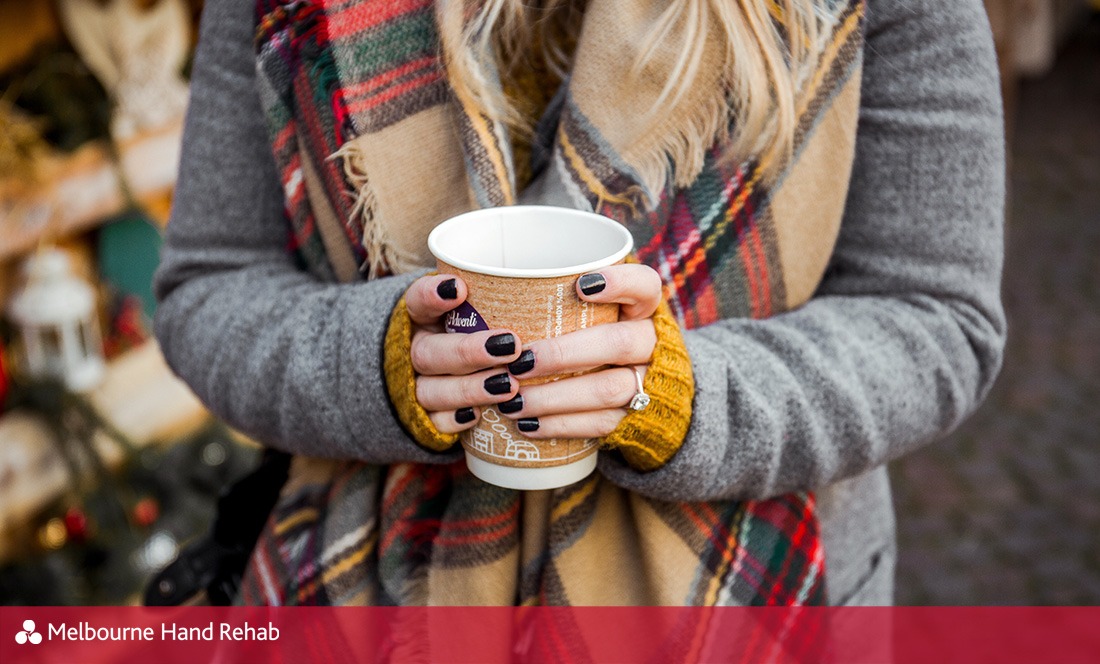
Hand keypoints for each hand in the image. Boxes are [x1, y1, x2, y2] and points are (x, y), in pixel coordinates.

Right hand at [404, 274, 523, 433]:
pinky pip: (433, 422)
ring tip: (508, 386)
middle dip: (469, 351)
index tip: (460, 288)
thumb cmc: (472, 333)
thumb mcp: (479, 310)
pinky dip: (453, 420)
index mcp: (422, 318)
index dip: (431, 295)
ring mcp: (416, 385)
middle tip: (511, 346)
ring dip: (468, 389)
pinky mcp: (424, 418)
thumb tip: (575, 284)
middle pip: (427, 353)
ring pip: (431, 390)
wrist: (436, 375)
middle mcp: (415, 350)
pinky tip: (476, 416)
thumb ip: (504, 298)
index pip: (416, 301)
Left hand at [496, 263, 662, 438]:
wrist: (651, 390)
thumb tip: (479, 289)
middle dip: (564, 354)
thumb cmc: (601, 334)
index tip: (581, 285)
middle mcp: (652, 343)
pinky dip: (561, 425)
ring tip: (512, 401)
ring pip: (608, 390)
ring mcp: (648, 382)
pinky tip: (527, 424)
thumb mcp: (594, 310)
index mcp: (644, 307)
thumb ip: (559, 299)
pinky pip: (601, 424)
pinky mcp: (636, 418)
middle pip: (618, 343)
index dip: (619, 283)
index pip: (645, 285)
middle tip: (519, 361)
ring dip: (555, 397)